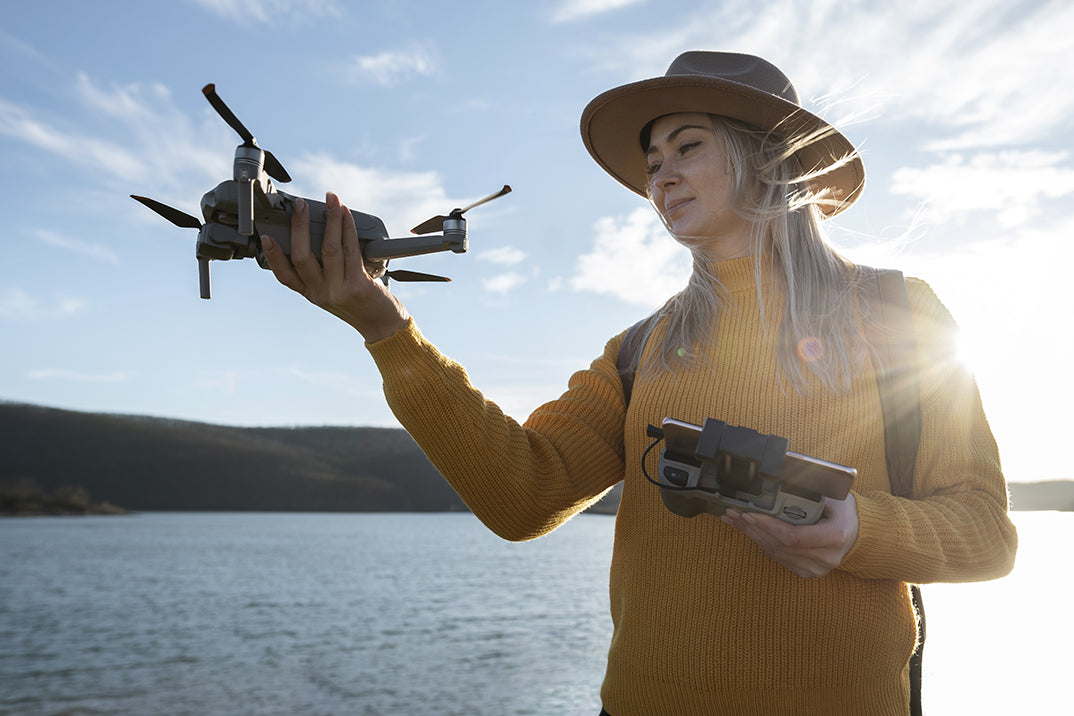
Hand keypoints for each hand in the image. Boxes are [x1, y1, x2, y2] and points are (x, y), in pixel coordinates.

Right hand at [261, 192, 409, 341]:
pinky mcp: (358, 285)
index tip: (265, 236)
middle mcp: (320, 293)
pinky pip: (350, 249)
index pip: (284, 275)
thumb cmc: (360, 303)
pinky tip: (346, 214)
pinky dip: (347, 228)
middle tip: (299, 205)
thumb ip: (322, 270)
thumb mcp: (332, 290)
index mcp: (311, 293)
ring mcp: (338, 289)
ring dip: (330, 220)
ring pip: (328, 249)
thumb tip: (318, 230)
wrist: (382, 325)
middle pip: (302, 257)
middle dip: (299, 226)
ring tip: (331, 200)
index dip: (272, 256)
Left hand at [720, 493, 858, 578]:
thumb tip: (778, 480)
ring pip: (776, 553)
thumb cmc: (843, 510)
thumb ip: (808, 494)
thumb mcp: (831, 497)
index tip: (750, 513)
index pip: (794, 536)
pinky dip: (762, 543)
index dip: (768, 526)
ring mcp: (817, 568)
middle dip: (754, 528)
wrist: (857, 533)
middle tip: (734, 513)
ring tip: (736, 520)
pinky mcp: (808, 572)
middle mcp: (827, 557)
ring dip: (753, 535)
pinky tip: (749, 531)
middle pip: (780, 545)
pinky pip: (779, 558)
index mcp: (835, 536)